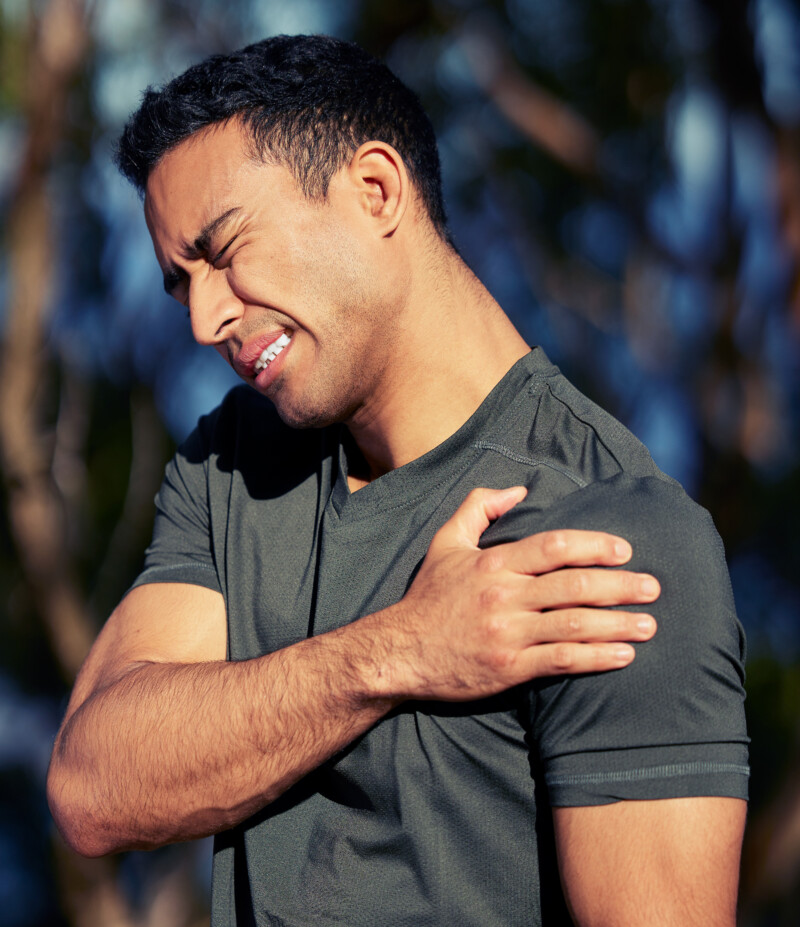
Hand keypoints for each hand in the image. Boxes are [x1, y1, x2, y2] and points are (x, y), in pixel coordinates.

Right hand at [376, 486, 659, 700]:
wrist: (399, 652)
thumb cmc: (427, 597)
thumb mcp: (445, 542)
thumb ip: (478, 507)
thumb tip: (519, 491)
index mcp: (493, 563)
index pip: (554, 546)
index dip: (594, 545)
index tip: (624, 549)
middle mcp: (504, 596)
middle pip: (574, 586)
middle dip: (620, 586)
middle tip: (653, 587)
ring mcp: (508, 634)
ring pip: (574, 625)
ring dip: (618, 625)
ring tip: (650, 625)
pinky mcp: (509, 668)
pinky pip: (562, 661)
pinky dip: (596, 658)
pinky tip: (623, 657)